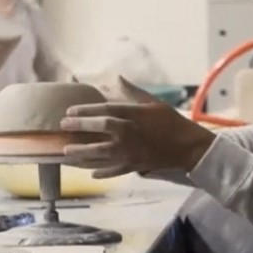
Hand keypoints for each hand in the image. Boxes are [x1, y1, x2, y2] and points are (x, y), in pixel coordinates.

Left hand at [60, 78, 215, 178]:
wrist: (189, 147)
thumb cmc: (172, 122)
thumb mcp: (154, 103)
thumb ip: (133, 93)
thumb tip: (117, 79)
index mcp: (134, 115)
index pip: (105, 110)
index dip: (85, 110)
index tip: (70, 111)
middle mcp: (130, 133)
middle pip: (100, 128)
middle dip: (79, 126)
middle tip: (63, 126)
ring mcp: (131, 151)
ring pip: (101, 152)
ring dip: (82, 152)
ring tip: (66, 152)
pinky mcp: (135, 166)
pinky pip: (115, 170)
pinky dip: (103, 173)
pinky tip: (91, 173)